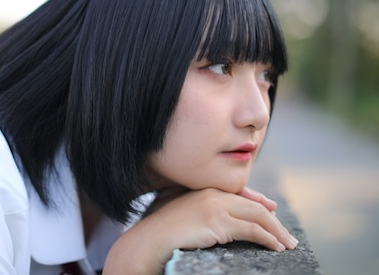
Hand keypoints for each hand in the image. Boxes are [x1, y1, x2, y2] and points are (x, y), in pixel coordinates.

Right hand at [103, 187, 297, 274]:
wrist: (149, 239)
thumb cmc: (158, 230)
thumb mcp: (178, 212)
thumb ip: (193, 209)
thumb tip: (208, 221)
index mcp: (202, 189)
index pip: (238, 193)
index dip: (257, 201)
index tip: (270, 208)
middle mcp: (212, 193)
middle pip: (252, 205)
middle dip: (273, 220)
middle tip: (285, 235)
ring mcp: (216, 206)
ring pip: (257, 216)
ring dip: (276, 232)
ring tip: (286, 244)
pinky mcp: (219, 222)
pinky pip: (252, 229)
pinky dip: (268, 238)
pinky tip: (275, 247)